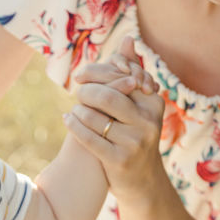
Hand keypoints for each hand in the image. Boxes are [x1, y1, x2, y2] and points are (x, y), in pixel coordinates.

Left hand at [65, 37, 165, 202]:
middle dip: (86, 91)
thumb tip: (128, 38)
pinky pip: (89, 138)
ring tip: (73, 109)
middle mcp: (148, 122)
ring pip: (95, 117)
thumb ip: (132, 71)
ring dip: (78, 110)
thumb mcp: (138, 105)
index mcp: (153, 103)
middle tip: (76, 91)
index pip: (122, 77)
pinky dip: (74, 127)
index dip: (98, 73)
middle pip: (108, 96)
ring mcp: (135, 143)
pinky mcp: (120, 161)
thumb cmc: (136, 135)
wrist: (143, 181)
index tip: (80, 75)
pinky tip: (67, 120)